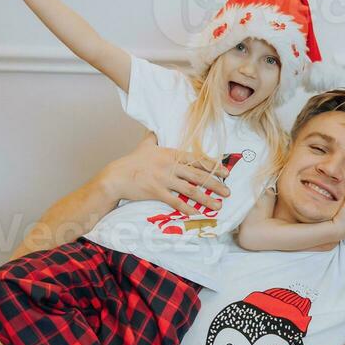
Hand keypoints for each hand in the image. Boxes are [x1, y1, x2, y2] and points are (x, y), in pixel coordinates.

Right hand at [104, 134, 232, 216]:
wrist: (116, 176)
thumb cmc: (131, 162)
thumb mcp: (145, 146)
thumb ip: (153, 138)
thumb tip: (155, 131)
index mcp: (171, 154)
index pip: (197, 160)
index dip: (213, 167)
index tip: (226, 173)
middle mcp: (170, 165)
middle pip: (198, 176)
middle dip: (216, 185)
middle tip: (228, 192)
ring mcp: (164, 179)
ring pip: (191, 190)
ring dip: (206, 199)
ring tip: (218, 206)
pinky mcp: (157, 192)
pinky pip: (176, 201)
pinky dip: (187, 208)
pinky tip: (197, 214)